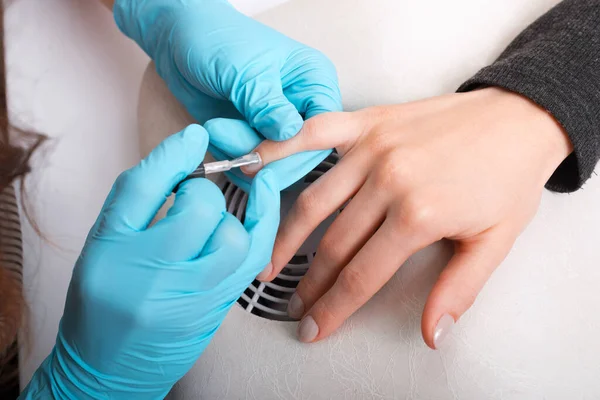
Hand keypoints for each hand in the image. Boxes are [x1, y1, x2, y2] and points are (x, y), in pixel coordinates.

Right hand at [21, 125, 278, 398]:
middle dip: (203, 193)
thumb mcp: (103, 243)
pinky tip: (263, 205)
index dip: (174, 154)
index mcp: (110, 252)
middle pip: (199, 210)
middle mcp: (149, 276)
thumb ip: (139, 196)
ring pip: (233, 238)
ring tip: (211, 220)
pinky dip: (262, 227)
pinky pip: (253, 261)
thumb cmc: (100, 301)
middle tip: (194, 197)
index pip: (142, 187)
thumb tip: (187, 148)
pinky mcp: (215, 311)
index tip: (195, 136)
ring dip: (228, 218)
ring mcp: (188, 298)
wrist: (107, 367)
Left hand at [114, 0, 341, 190]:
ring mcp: (274, 124)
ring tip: (216, 128)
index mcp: (313, 81)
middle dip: (268, 158)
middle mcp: (299, 106)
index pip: (324, 129)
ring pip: (273, 164)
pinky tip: (214, 133)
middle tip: (241, 155)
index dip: (300, 147)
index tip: (270, 155)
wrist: (178, 39)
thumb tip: (291, 133)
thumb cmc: (214, 37)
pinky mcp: (251, 137)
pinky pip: (249, 164)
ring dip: (240, 153)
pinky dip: (229, 156)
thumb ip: (267, 104)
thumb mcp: (244, 70)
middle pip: (302, 154)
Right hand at [249, 88, 572, 348]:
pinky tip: (256, 167)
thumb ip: (457, 290)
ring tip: (269, 265)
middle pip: (333, 246)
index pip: (361, 275)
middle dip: (310, 285)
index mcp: (419, 215)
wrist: (520, 117)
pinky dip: (281, 149)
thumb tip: (431, 333)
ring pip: (314, 201)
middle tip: (296, 305)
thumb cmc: (509, 178)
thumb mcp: (494, 242)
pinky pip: (315, 134)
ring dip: (286, 239)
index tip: (314, 328)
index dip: (333, 309)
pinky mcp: (367, 122)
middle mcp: (388, 181)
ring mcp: (373, 147)